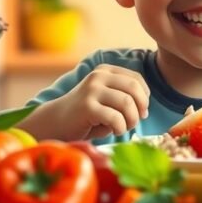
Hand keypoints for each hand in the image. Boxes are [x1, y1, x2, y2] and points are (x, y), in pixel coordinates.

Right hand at [18, 64, 149, 140]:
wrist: (56, 123)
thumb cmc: (86, 115)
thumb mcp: (106, 99)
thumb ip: (124, 96)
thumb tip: (145, 108)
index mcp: (105, 71)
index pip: (136, 79)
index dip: (145, 97)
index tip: (141, 112)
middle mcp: (98, 76)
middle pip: (134, 89)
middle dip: (140, 108)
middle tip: (135, 122)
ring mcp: (92, 90)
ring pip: (127, 103)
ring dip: (131, 120)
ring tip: (123, 127)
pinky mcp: (87, 106)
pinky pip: (115, 118)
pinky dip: (120, 128)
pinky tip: (113, 131)